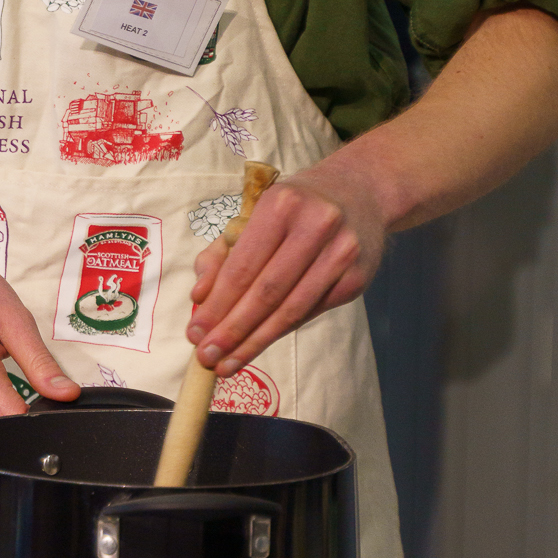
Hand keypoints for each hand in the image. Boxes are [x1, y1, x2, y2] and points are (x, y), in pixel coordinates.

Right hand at [0, 224, 79, 422]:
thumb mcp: (13, 317)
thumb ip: (40, 362)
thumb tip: (67, 394)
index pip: (13, 418)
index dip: (41, 415)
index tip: (56, 401)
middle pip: (3, 427)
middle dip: (30, 414)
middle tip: (43, 383)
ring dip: (13, 411)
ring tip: (21, 378)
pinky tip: (5, 384)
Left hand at [187, 153, 387, 372]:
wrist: (362, 193)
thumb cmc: (296, 207)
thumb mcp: (255, 215)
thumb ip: (221, 255)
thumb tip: (200, 299)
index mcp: (281, 205)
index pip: (243, 266)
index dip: (218, 305)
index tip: (195, 334)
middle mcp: (315, 226)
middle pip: (267, 293)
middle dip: (232, 331)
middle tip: (207, 358)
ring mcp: (341, 253)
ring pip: (291, 310)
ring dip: (256, 341)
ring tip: (228, 364)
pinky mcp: (357, 278)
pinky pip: (311, 312)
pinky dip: (282, 330)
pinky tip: (260, 342)